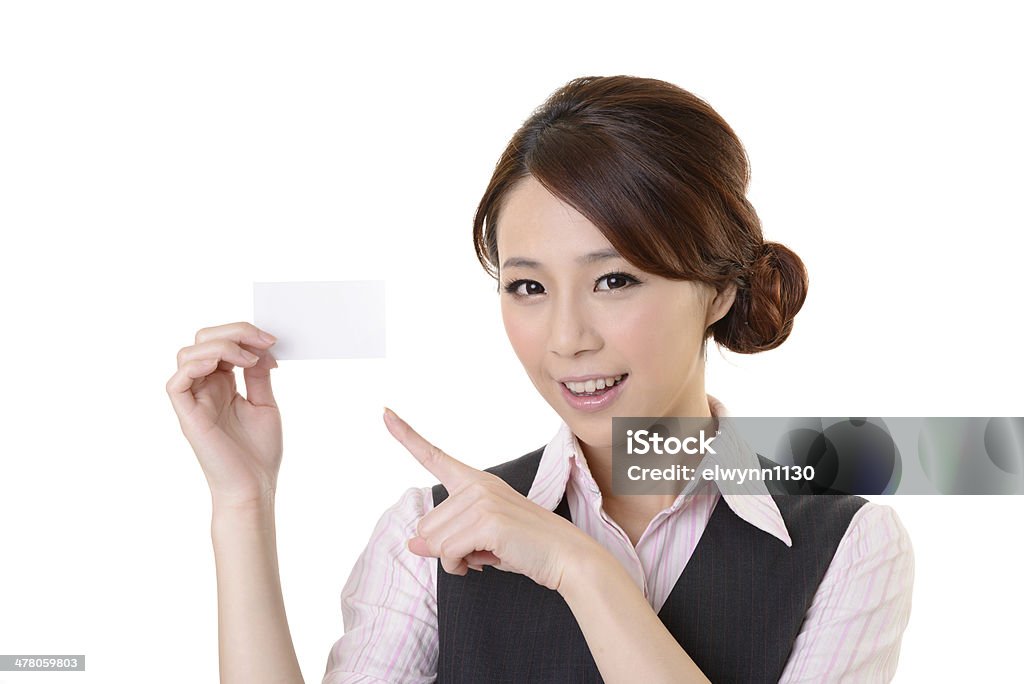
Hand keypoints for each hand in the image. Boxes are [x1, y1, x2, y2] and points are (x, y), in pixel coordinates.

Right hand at [166, 321, 280, 510]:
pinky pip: (176, 382)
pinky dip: (195, 365)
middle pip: (203, 340)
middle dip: (235, 331)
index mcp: (223, 383)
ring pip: (188, 353)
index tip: (272, 341)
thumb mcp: (264, 403)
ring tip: (248, 359)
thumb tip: (259, 347)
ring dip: (220, 346)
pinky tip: (221, 366)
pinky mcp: (187, 415)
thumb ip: (258, 374)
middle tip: (265, 342)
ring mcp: (194, 400)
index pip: (222, 342)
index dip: (245, 333)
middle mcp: (205, 387)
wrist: (255, 486)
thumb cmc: (258, 452)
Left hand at [381, 407, 598, 590]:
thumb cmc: (523, 547)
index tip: (385, 412)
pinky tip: (483, 561)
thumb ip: (444, 539)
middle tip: (478, 551)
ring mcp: (482, 500)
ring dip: (454, 561)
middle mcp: (476, 485)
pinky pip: (448, 553)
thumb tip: (411, 543)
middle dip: (445, 549)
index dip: (406, 435)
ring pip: (435, 542)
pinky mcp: (487, 521)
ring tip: (485, 555)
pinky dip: (460, 567)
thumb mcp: (477, 541)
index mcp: (475, 482)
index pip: (434, 455)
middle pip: (426, 525)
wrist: (565, 556)